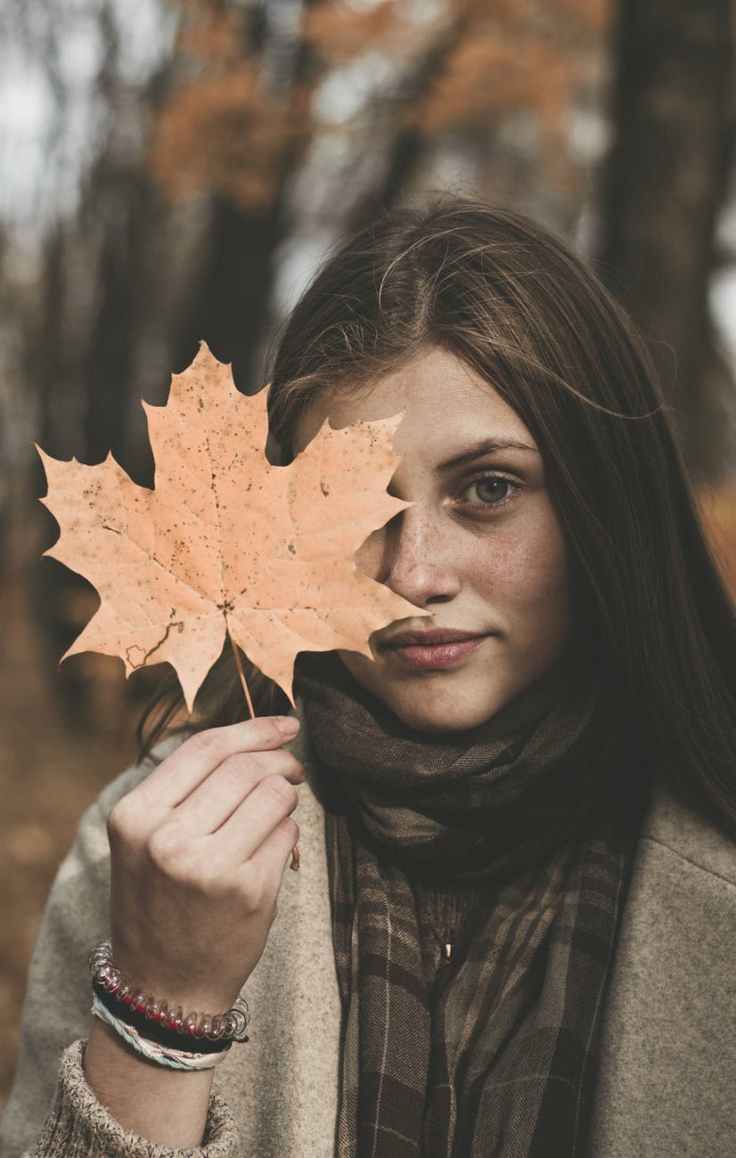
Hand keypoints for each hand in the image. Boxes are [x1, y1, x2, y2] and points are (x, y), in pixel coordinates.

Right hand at [105, 716, 303, 1013]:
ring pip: (273, 794)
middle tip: (293, 767)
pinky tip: (274, 849)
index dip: (254, 728)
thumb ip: (185, 789)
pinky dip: (288, 834)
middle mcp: (167, 839)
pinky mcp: (249, 890)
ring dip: (287, 795)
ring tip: (280, 808)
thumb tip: (256, 738)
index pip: (205, 747)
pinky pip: (287, 834)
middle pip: (246, 767)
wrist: (163, 987)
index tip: (285, 724)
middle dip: (280, 759)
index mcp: (135, 817)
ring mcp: (209, 866)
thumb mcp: (145, 840)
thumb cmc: (160, 902)